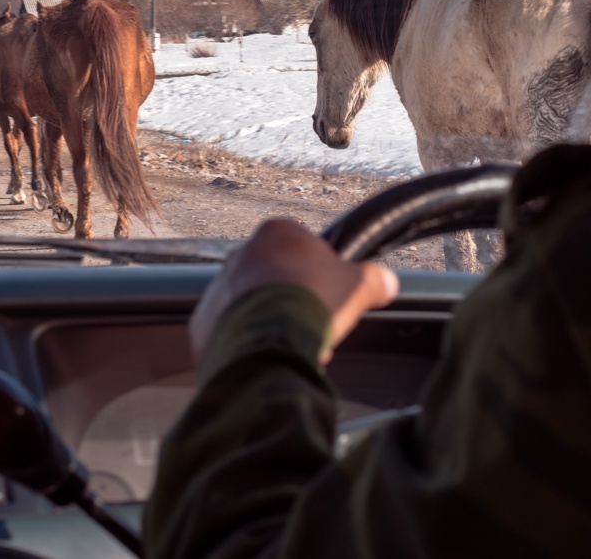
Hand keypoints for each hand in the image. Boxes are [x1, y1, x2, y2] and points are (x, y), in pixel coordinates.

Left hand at [190, 218, 399, 363]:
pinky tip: (269, 356)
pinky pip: (232, 331)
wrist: (266, 342)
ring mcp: (218, 287)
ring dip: (273, 322)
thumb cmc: (311, 303)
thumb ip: (373, 279)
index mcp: (277, 233)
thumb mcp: (357, 286)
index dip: (324, 275)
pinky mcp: (204, 321)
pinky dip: (249, 344)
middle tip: (316, 325)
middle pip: (278, 277)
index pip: (306, 247)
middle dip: (297, 300)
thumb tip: (386, 281)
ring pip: (253, 304)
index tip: (333, 297)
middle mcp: (241, 254)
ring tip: (295, 346)